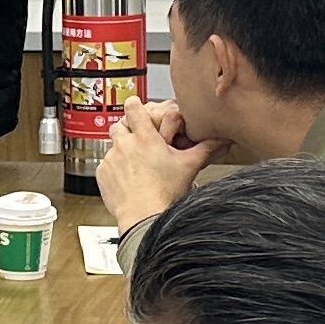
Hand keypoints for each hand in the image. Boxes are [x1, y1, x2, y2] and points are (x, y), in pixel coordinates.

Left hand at [91, 98, 218, 226]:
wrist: (144, 217)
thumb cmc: (165, 193)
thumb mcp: (189, 166)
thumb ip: (205, 149)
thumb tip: (222, 140)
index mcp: (145, 138)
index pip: (133, 107)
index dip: (135, 106)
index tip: (137, 108)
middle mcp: (125, 145)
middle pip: (120, 125)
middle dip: (128, 131)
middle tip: (140, 144)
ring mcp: (111, 159)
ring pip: (113, 146)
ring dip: (122, 152)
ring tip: (136, 166)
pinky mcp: (103, 174)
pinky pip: (106, 165)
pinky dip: (115, 169)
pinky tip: (128, 179)